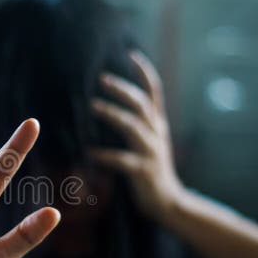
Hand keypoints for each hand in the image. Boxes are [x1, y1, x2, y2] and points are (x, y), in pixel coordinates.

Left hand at [89, 51, 185, 221]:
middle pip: (141, 103)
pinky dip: (104, 155)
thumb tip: (105, 106)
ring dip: (111, 114)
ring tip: (92, 107)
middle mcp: (156, 133)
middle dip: (122, 88)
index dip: (145, 72)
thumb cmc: (151, 170)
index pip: (154, 92)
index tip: (131, 53)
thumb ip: (134, 124)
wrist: (169, 203)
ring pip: (133, 126)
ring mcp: (152, 152)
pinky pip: (122, 160)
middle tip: (101, 78)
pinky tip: (87, 152)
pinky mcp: (143, 171)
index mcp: (157, 124)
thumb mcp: (148, 142)